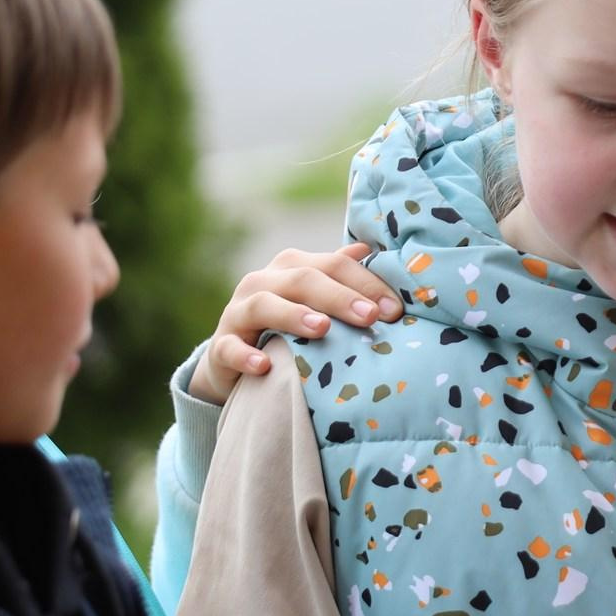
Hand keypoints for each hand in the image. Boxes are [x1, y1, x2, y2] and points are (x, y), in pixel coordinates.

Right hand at [188, 243, 401, 400]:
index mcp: (292, 268)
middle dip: (339, 297)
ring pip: (264, 305)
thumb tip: (370, 249)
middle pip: (302, 279)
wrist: (233, 358)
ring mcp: (238, 313)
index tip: (395, 309)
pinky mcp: (221, 346)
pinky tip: (264, 365)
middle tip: (370, 316)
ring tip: (322, 329)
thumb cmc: (286, 327)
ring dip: (293, 315)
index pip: (333, 265)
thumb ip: (339, 276)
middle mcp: (263, 282)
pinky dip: (245, 356)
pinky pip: (229, 348)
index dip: (366, 283)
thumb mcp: (313, 300)